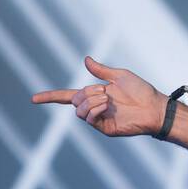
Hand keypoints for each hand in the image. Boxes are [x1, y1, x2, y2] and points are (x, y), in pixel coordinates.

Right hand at [30, 56, 165, 137]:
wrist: (154, 107)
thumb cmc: (141, 91)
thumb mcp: (119, 76)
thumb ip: (101, 70)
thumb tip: (86, 60)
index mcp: (95, 95)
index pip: (67, 97)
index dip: (50, 97)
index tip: (33, 99)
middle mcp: (94, 108)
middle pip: (74, 101)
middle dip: (87, 93)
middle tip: (105, 92)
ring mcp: (98, 119)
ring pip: (80, 111)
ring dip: (91, 101)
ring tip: (108, 100)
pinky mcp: (105, 128)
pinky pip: (89, 119)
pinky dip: (95, 109)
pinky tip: (107, 106)